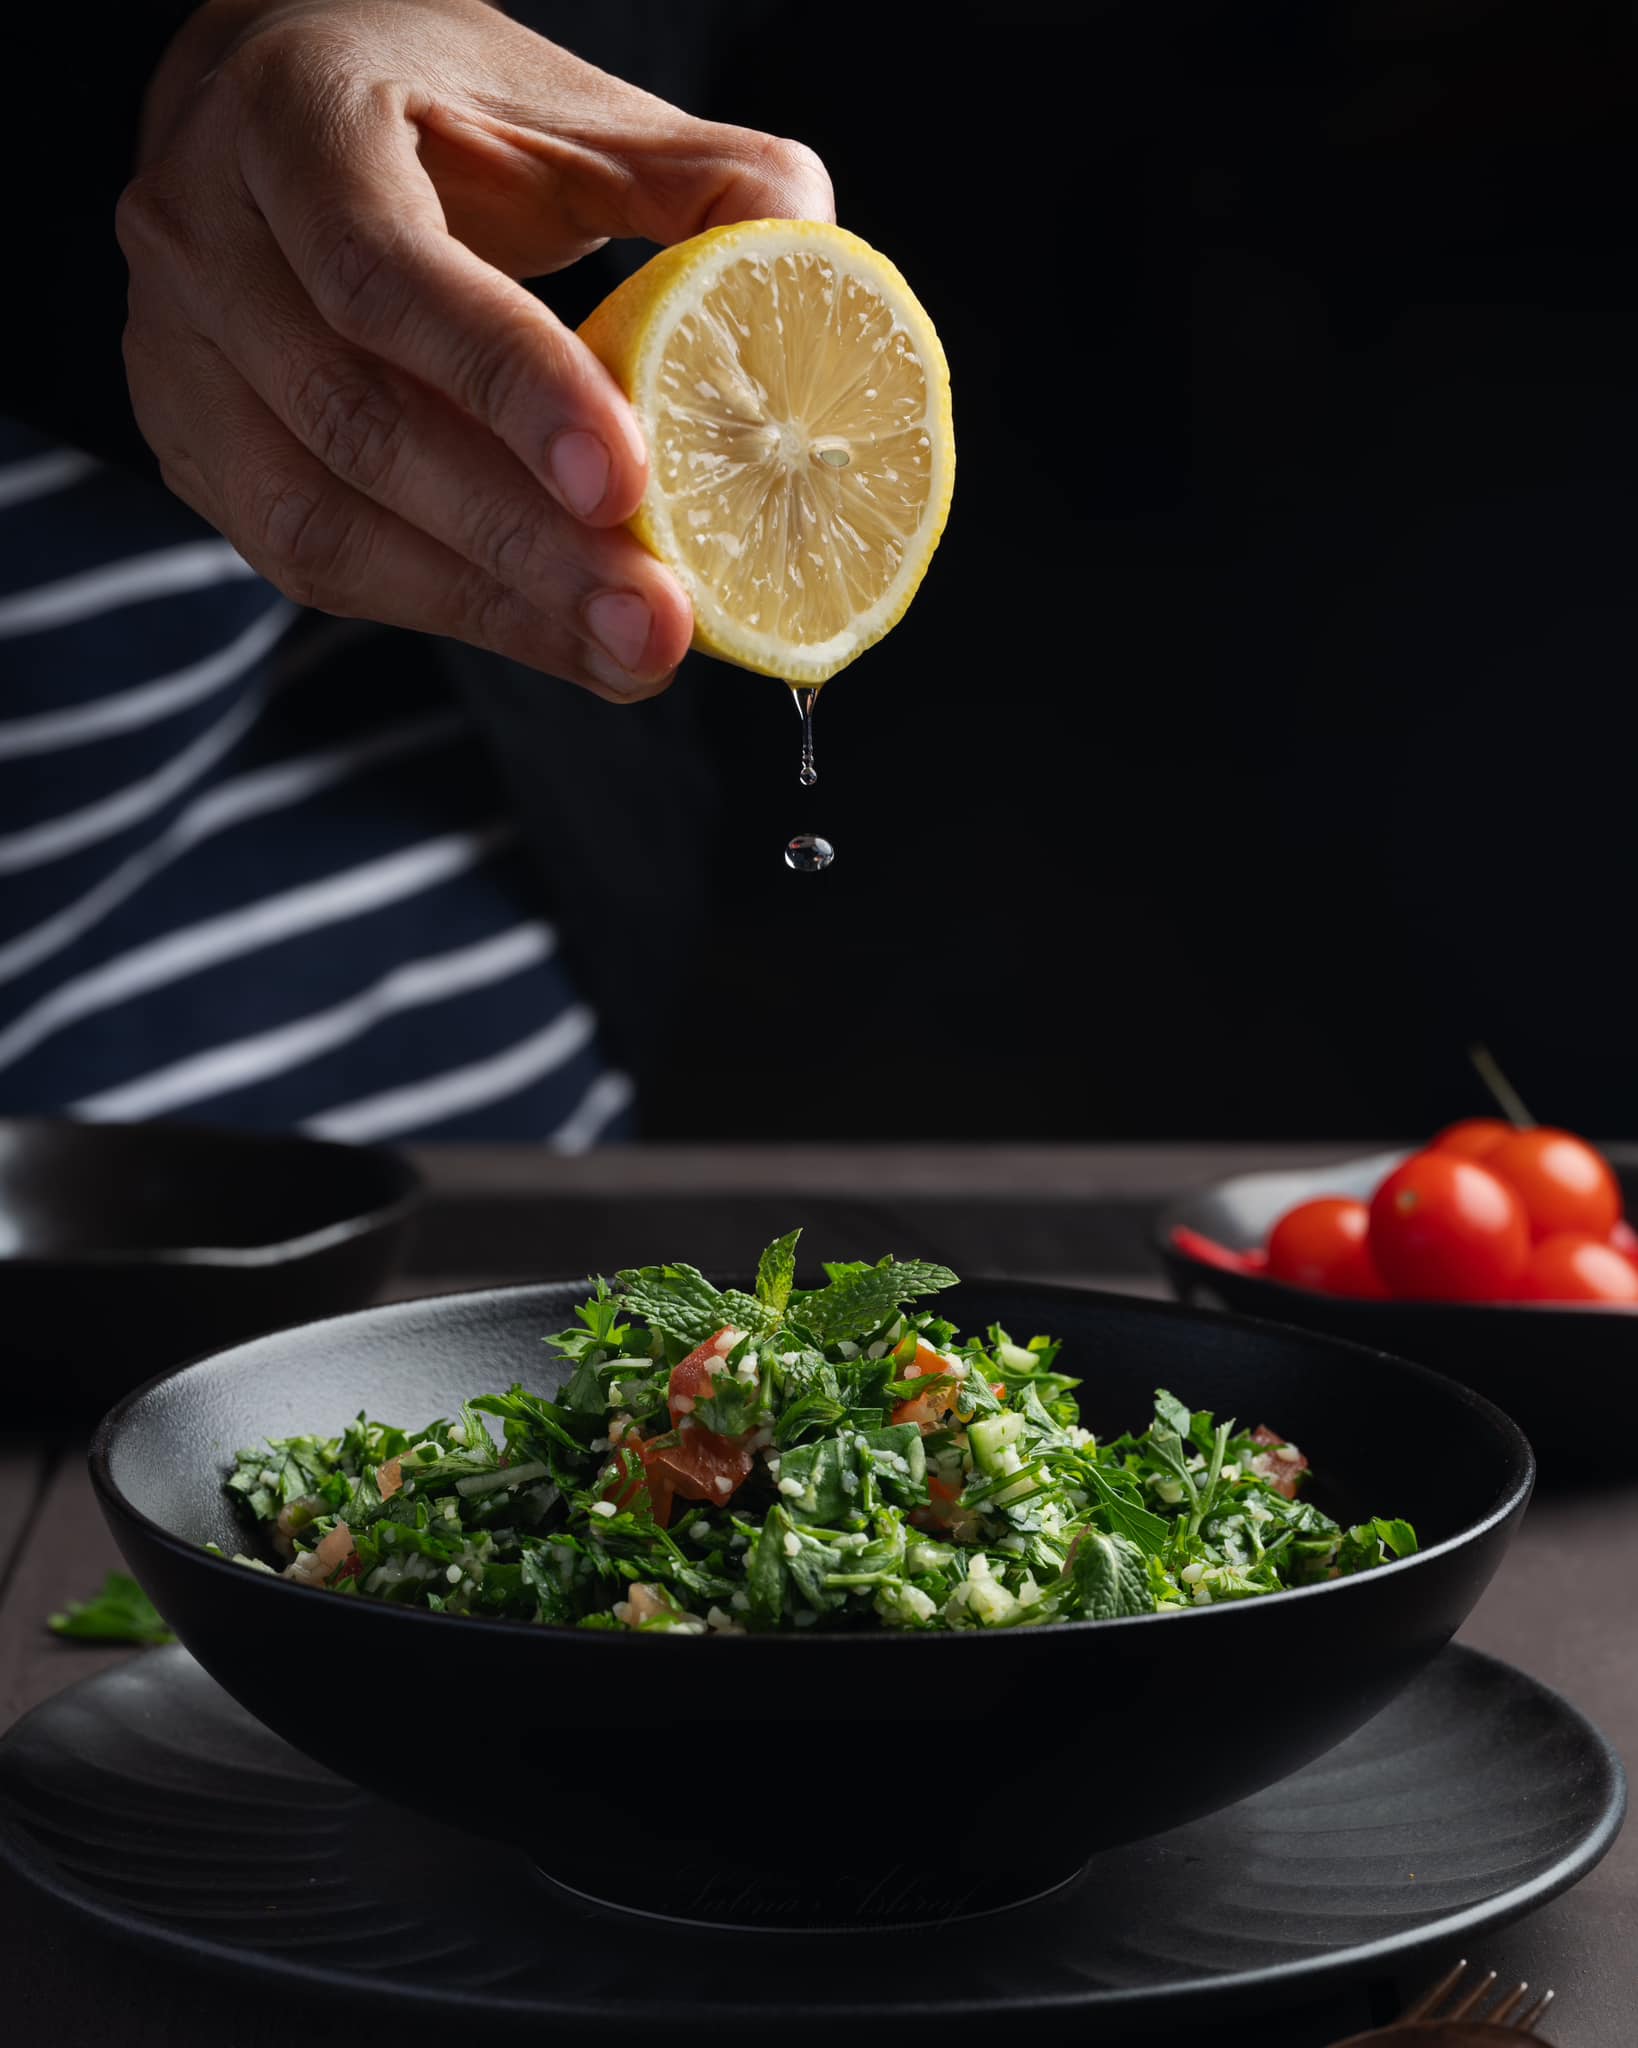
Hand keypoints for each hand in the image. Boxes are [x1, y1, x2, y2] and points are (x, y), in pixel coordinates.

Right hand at [116, 0, 832, 699]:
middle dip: (520, 543)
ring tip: (624, 652)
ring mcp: (175, 350)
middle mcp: (203, 234)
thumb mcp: (570, 114)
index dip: (509, 388)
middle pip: (355, 422)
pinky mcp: (189, 446)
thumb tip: (812, 264)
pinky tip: (548, 634)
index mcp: (293, 119)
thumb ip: (699, 181)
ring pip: (318, 521)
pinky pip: (307, 561)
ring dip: (486, 607)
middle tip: (655, 622)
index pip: (385, 273)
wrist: (281, 111)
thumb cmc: (444, 115)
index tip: (632, 488)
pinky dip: (440, 608)